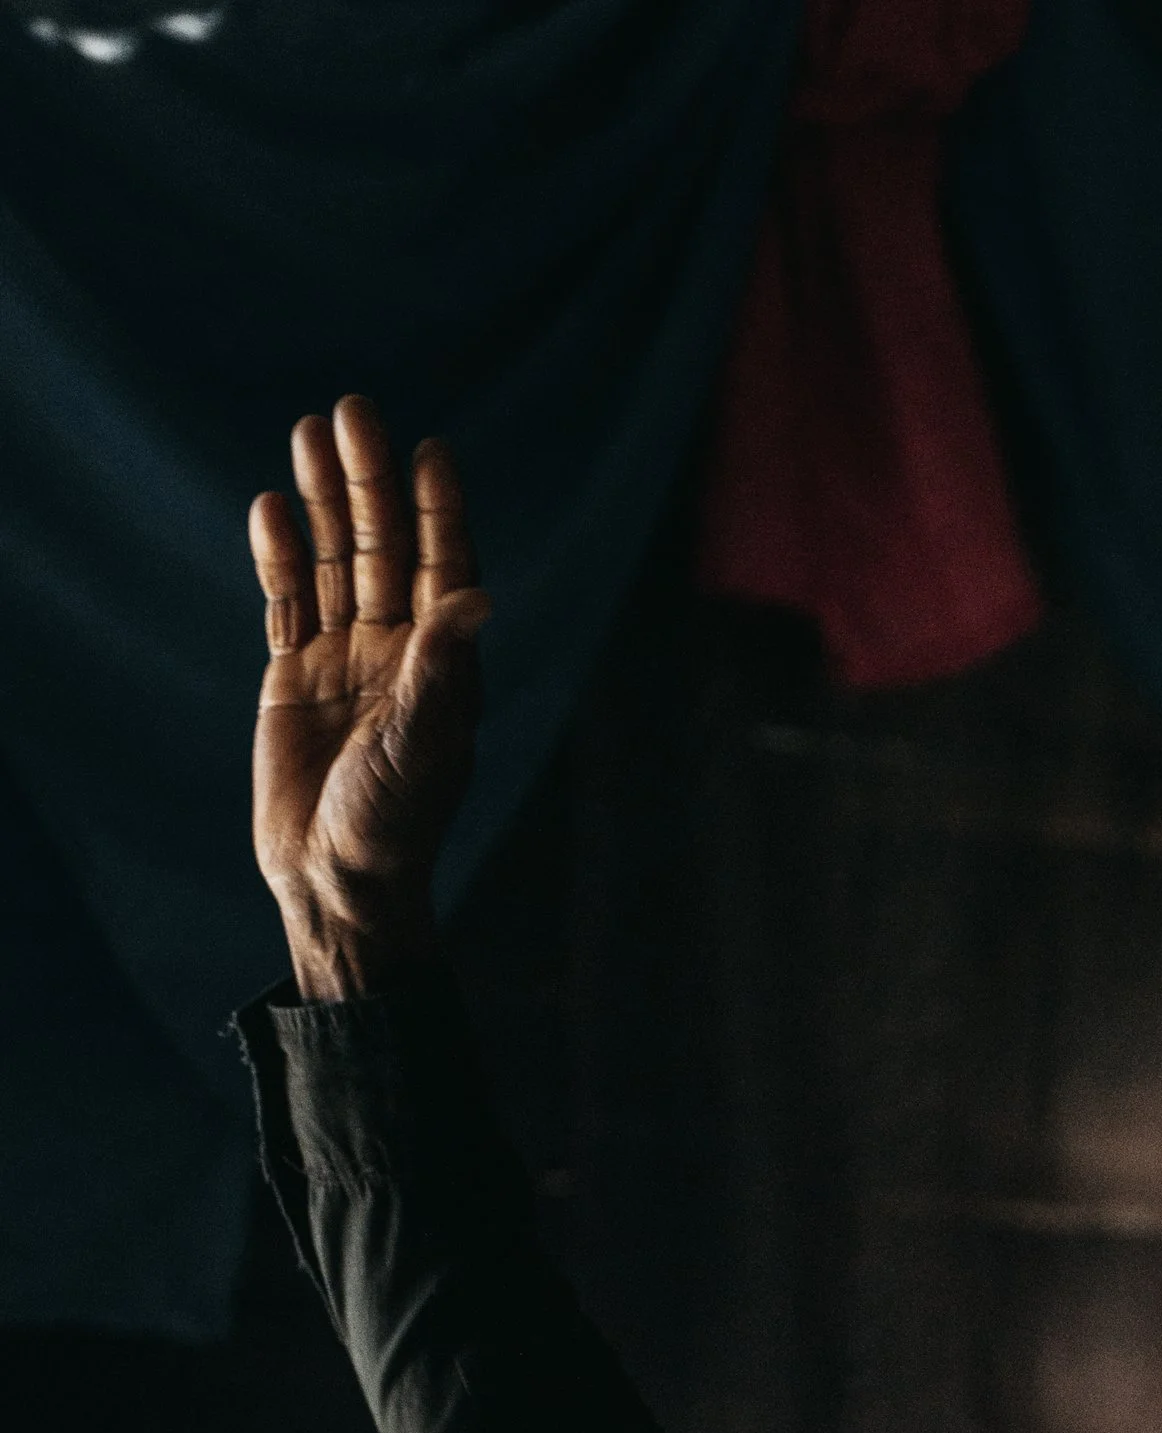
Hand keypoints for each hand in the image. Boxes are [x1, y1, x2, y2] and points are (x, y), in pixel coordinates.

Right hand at [248, 395, 489, 1000]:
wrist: (336, 880)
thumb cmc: (394, 823)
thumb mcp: (424, 742)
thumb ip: (443, 666)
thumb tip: (479, 594)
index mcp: (443, 666)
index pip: (443, 568)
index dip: (438, 510)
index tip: (431, 449)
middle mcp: (398, 652)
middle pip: (382, 548)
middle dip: (369, 483)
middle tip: (354, 411)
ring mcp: (344, 660)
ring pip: (332, 563)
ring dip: (322, 500)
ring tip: (309, 430)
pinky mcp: (294, 678)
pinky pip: (286, 602)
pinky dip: (278, 556)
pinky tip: (270, 507)